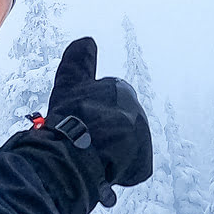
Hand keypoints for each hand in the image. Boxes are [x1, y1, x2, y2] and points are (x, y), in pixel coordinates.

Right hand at [44, 37, 152, 189]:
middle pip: (114, 125)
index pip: (103, 101)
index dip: (87, 112)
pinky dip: (115, 173)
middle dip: (100, 134)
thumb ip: (79, 61)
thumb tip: (87, 40)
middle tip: (81, 141)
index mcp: (119, 89)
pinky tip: (101, 172)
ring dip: (107, 154)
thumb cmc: (72, 115)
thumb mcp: (70, 82)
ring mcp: (141, 138)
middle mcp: (135, 111)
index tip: (77, 120)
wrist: (82, 150)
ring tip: (88, 158)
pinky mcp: (143, 163)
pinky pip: (129, 170)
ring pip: (121, 148)